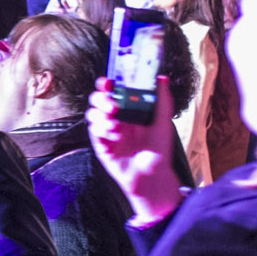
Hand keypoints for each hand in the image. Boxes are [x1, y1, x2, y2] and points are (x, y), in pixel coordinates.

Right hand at [87, 77, 183, 224]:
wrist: (151, 176)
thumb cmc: (159, 150)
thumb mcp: (164, 122)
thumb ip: (163, 100)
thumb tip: (162, 79)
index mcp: (129, 109)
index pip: (113, 91)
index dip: (107, 84)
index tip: (108, 82)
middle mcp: (117, 118)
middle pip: (97, 100)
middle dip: (101, 99)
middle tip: (112, 106)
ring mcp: (108, 131)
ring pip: (92, 114)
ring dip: (101, 116)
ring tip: (115, 124)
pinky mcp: (101, 145)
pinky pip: (93, 132)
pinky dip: (101, 131)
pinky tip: (114, 136)